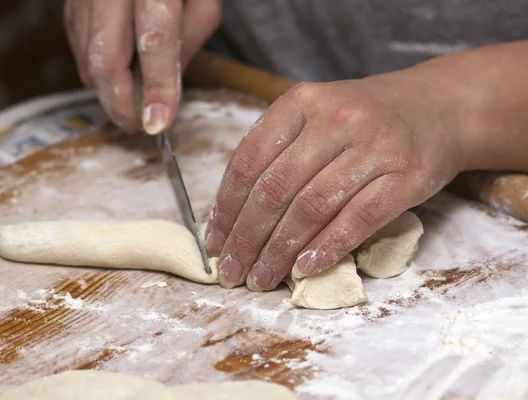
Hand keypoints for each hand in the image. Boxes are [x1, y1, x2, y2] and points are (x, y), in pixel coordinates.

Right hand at [64, 0, 220, 132]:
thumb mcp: (202, 1)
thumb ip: (188, 41)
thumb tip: (164, 89)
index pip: (156, 39)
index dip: (157, 86)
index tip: (157, 124)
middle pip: (105, 55)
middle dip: (120, 102)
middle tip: (136, 128)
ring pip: (87, 54)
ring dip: (107, 91)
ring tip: (130, 105)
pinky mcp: (71, 0)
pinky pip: (77, 46)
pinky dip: (94, 72)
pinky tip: (111, 80)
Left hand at [205, 71, 467, 290]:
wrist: (439, 106)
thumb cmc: (364, 119)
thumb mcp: (315, 116)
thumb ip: (277, 152)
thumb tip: (234, 216)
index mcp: (301, 103)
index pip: (248, 161)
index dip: (226, 207)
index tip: (215, 241)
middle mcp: (334, 119)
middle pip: (275, 189)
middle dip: (246, 238)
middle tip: (232, 271)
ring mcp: (373, 146)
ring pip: (312, 208)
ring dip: (279, 251)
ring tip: (261, 278)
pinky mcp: (406, 175)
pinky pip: (358, 218)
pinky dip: (327, 248)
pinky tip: (305, 269)